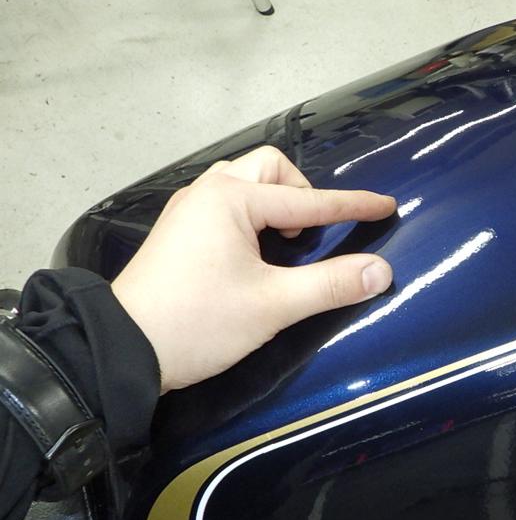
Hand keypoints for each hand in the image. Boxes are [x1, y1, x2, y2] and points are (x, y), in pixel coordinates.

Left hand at [111, 146, 395, 393]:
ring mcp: (188, 211)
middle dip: (302, 194)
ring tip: (287, 242)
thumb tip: (381, 270)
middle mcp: (208, 193)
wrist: (125, 350)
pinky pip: (227, 203)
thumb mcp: (273, 305)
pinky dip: (253, 216)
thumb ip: (331, 284)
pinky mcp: (179, 232)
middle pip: (270, 169)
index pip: (309, 202)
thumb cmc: (200, 322)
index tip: (387, 206)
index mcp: (231, 201)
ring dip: (275, 203)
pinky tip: (258, 252)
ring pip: (244, 183)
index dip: (352, 206)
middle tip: (313, 235)